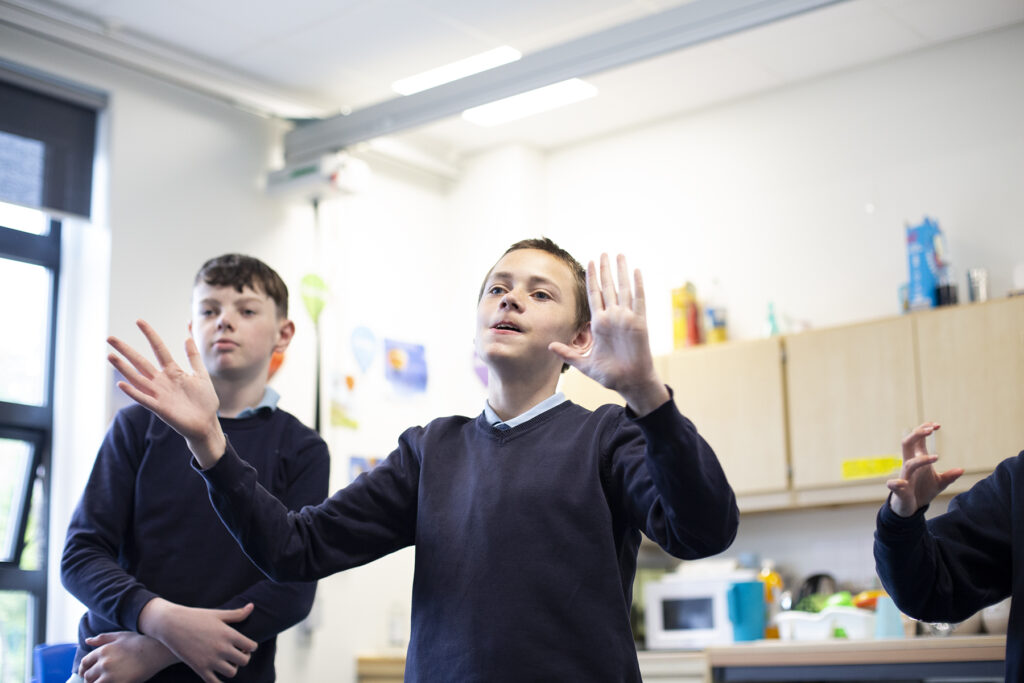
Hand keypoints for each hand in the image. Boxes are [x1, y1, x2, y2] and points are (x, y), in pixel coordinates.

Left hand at [79, 631, 176, 682]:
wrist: (158, 650)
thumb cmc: (140, 641)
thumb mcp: (120, 635)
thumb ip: (102, 638)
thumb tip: (87, 640)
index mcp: (103, 651)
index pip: (85, 663)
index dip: (84, 669)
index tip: (86, 672)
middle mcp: (104, 663)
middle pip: (88, 676)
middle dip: (90, 679)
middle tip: (96, 679)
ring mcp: (111, 675)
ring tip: (105, 681)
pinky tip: (113, 682)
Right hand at [108, 320, 225, 467]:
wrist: (207, 424)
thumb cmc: (204, 401)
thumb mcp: (201, 375)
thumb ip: (193, 357)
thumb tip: (188, 337)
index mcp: (173, 372)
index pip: (159, 349)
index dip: (150, 335)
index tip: (139, 321)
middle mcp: (162, 381)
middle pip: (141, 362)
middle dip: (126, 350)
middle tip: (110, 338)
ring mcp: (159, 394)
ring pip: (137, 378)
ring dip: (123, 368)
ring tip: (110, 356)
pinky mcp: (159, 408)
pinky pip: (143, 398)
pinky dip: (132, 391)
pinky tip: (120, 383)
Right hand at [139, 598, 256, 682]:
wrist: (171, 625)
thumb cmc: (195, 617)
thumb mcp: (217, 614)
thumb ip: (236, 614)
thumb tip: (252, 606)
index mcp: (228, 634)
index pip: (251, 646)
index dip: (251, 647)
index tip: (247, 646)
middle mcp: (222, 648)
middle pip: (244, 661)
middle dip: (244, 658)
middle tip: (239, 654)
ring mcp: (211, 660)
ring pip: (232, 672)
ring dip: (233, 668)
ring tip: (228, 663)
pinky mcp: (199, 668)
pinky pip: (214, 682)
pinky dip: (219, 682)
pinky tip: (219, 676)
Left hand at [550, 253, 668, 415]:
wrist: (629, 382)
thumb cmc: (610, 374)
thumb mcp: (584, 363)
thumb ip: (568, 353)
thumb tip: (549, 346)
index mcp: (600, 323)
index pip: (594, 295)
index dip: (592, 279)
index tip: (589, 262)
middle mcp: (613, 317)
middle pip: (608, 287)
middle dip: (605, 270)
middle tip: (604, 252)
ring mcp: (627, 319)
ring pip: (624, 289)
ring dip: (622, 272)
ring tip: (620, 255)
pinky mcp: (639, 323)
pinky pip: (639, 301)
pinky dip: (638, 286)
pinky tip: (636, 271)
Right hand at [887, 422, 963, 516]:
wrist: (910, 508)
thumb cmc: (923, 491)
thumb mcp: (939, 483)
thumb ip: (949, 476)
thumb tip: (962, 470)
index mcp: (918, 460)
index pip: (918, 440)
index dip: (924, 430)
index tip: (937, 425)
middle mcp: (909, 465)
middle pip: (907, 443)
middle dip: (917, 434)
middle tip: (931, 430)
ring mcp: (904, 477)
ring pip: (908, 463)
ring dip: (922, 460)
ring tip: (937, 458)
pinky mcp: (900, 490)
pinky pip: (894, 485)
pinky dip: (895, 484)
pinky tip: (899, 484)